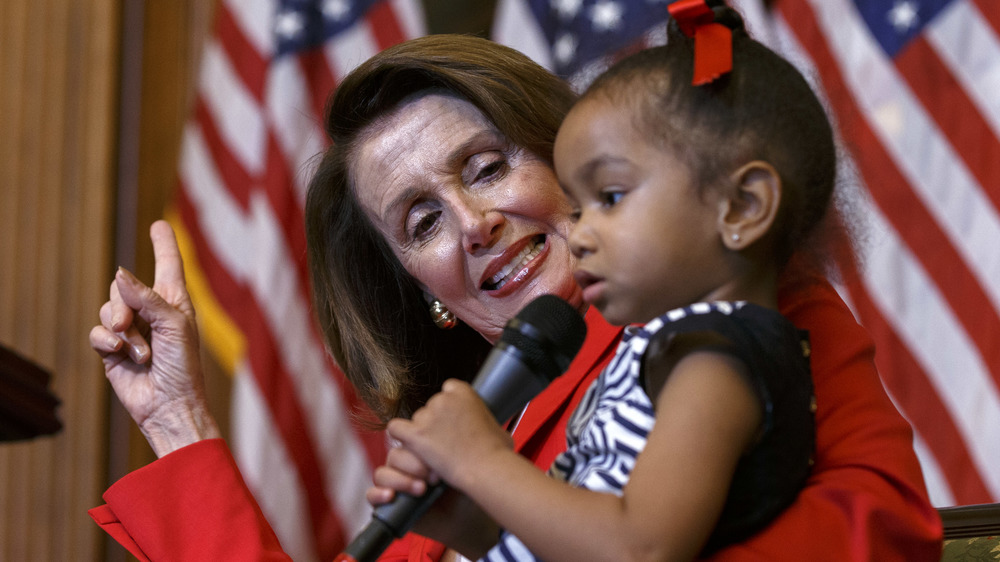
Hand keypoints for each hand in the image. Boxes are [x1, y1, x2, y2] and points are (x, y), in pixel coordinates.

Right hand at [89, 220, 219, 456]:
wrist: (169, 405)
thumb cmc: (183, 366)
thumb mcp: (174, 325)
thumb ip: (147, 298)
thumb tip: (119, 274)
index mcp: (175, 302)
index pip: (168, 265)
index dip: (164, 244)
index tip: (159, 224)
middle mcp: (152, 312)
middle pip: (123, 287)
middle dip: (122, 304)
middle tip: (129, 325)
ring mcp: (131, 331)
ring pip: (108, 309)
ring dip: (121, 330)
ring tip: (140, 352)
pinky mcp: (112, 350)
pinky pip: (98, 332)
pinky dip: (107, 342)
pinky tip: (121, 355)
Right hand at [367, 445, 501, 558]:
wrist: (467, 517)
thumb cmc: (465, 488)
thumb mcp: (457, 464)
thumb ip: (443, 450)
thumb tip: (432, 434)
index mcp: (418, 449)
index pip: (405, 438)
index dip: (418, 446)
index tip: (438, 461)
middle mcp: (404, 465)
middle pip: (395, 454)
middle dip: (413, 464)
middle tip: (435, 477)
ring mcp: (395, 483)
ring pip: (382, 473)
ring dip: (400, 480)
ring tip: (421, 489)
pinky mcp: (387, 503)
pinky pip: (371, 494)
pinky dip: (377, 494)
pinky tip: (391, 496)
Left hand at [385, 379, 513, 489]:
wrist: (487, 468)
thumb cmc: (497, 452)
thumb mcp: (497, 426)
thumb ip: (484, 419)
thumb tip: (486, 426)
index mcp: (463, 392)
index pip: (447, 390)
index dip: (450, 409)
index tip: (454, 423)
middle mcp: (443, 399)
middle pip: (430, 406)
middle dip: (435, 423)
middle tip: (445, 443)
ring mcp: (428, 416)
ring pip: (416, 419)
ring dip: (422, 434)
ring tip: (436, 453)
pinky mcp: (415, 434)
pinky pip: (396, 428)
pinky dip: (401, 436)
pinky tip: (412, 446)